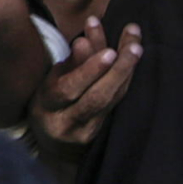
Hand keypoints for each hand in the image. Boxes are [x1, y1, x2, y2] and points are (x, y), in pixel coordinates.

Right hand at [31, 17, 142, 153]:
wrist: (53, 142)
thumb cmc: (48, 102)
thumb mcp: (48, 83)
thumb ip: (68, 63)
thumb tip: (83, 41)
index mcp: (46, 106)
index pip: (68, 90)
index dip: (89, 71)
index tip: (109, 51)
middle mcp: (66, 123)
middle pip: (97, 98)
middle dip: (118, 70)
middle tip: (134, 46)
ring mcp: (86, 131)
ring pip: (110, 100)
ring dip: (126, 71)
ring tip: (136, 46)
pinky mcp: (100, 133)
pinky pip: (116, 103)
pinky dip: (125, 79)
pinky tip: (131, 61)